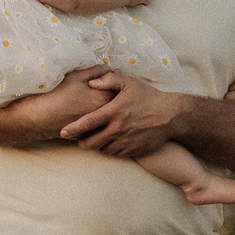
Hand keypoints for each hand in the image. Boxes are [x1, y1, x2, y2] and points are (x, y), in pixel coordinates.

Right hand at [17, 70, 113, 140]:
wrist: (41, 116)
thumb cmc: (57, 93)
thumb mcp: (77, 76)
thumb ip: (97, 71)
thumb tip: (110, 69)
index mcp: (104, 97)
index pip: (120, 84)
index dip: (115, 77)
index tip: (110, 73)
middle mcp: (105, 114)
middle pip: (117, 100)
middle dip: (113, 90)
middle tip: (104, 84)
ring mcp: (98, 125)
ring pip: (109, 112)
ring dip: (107, 104)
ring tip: (94, 96)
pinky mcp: (89, 133)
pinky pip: (100, 123)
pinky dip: (99, 117)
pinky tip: (87, 110)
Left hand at [60, 72, 182, 158]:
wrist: (171, 116)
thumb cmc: (149, 97)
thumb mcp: (130, 83)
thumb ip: (108, 80)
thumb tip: (90, 82)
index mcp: (114, 112)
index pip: (88, 122)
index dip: (73, 128)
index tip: (63, 132)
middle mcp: (118, 129)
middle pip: (92, 142)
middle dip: (82, 142)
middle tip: (78, 139)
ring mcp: (126, 142)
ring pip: (103, 150)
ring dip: (96, 147)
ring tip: (94, 140)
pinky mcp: (133, 150)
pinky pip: (115, 154)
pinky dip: (109, 150)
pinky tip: (109, 144)